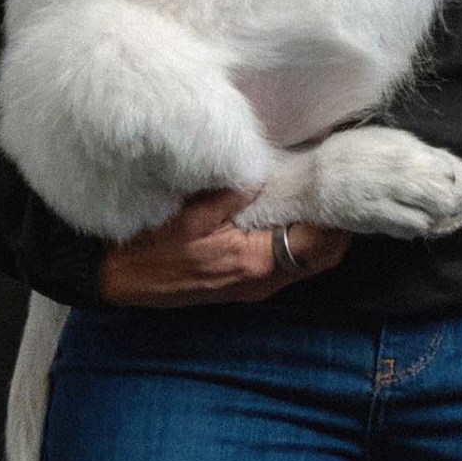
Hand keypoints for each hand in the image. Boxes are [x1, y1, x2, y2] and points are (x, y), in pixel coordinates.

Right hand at [97, 188, 349, 305]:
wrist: (119, 282)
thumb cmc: (150, 248)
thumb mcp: (190, 215)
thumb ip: (233, 192)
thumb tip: (266, 172)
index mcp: (254, 262)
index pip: (318, 243)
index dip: (336, 216)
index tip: (342, 185)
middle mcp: (262, 282)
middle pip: (324, 257)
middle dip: (338, 226)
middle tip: (339, 187)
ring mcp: (255, 288)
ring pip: (309, 263)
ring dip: (321, 235)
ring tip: (322, 197)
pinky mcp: (245, 286)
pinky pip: (289, 265)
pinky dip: (302, 243)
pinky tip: (297, 216)